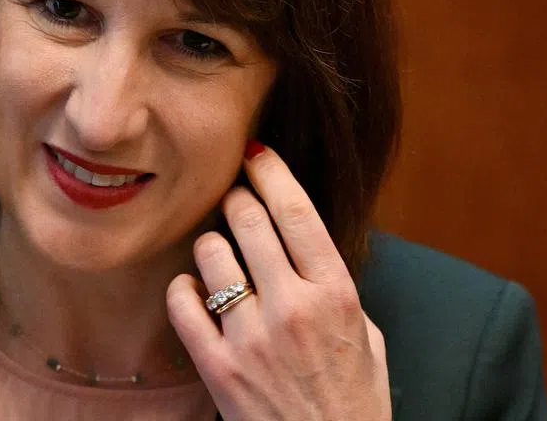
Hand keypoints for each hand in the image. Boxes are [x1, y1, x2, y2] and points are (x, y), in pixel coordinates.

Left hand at [166, 144, 390, 420]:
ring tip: (220, 255)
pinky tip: (194, 291)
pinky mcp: (218, 367)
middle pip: (247, 220)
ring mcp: (252, 338)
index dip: (271, 170)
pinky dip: (183, 288)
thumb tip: (299, 234)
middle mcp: (294, 309)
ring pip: (210, 253)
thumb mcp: (364, 333)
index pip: (296, 211)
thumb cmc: (354, 399)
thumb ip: (333, 283)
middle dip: (236, 199)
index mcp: (337, 294)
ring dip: (211, 244)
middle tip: (233, 199)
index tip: (256, 151)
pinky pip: (182, 301)